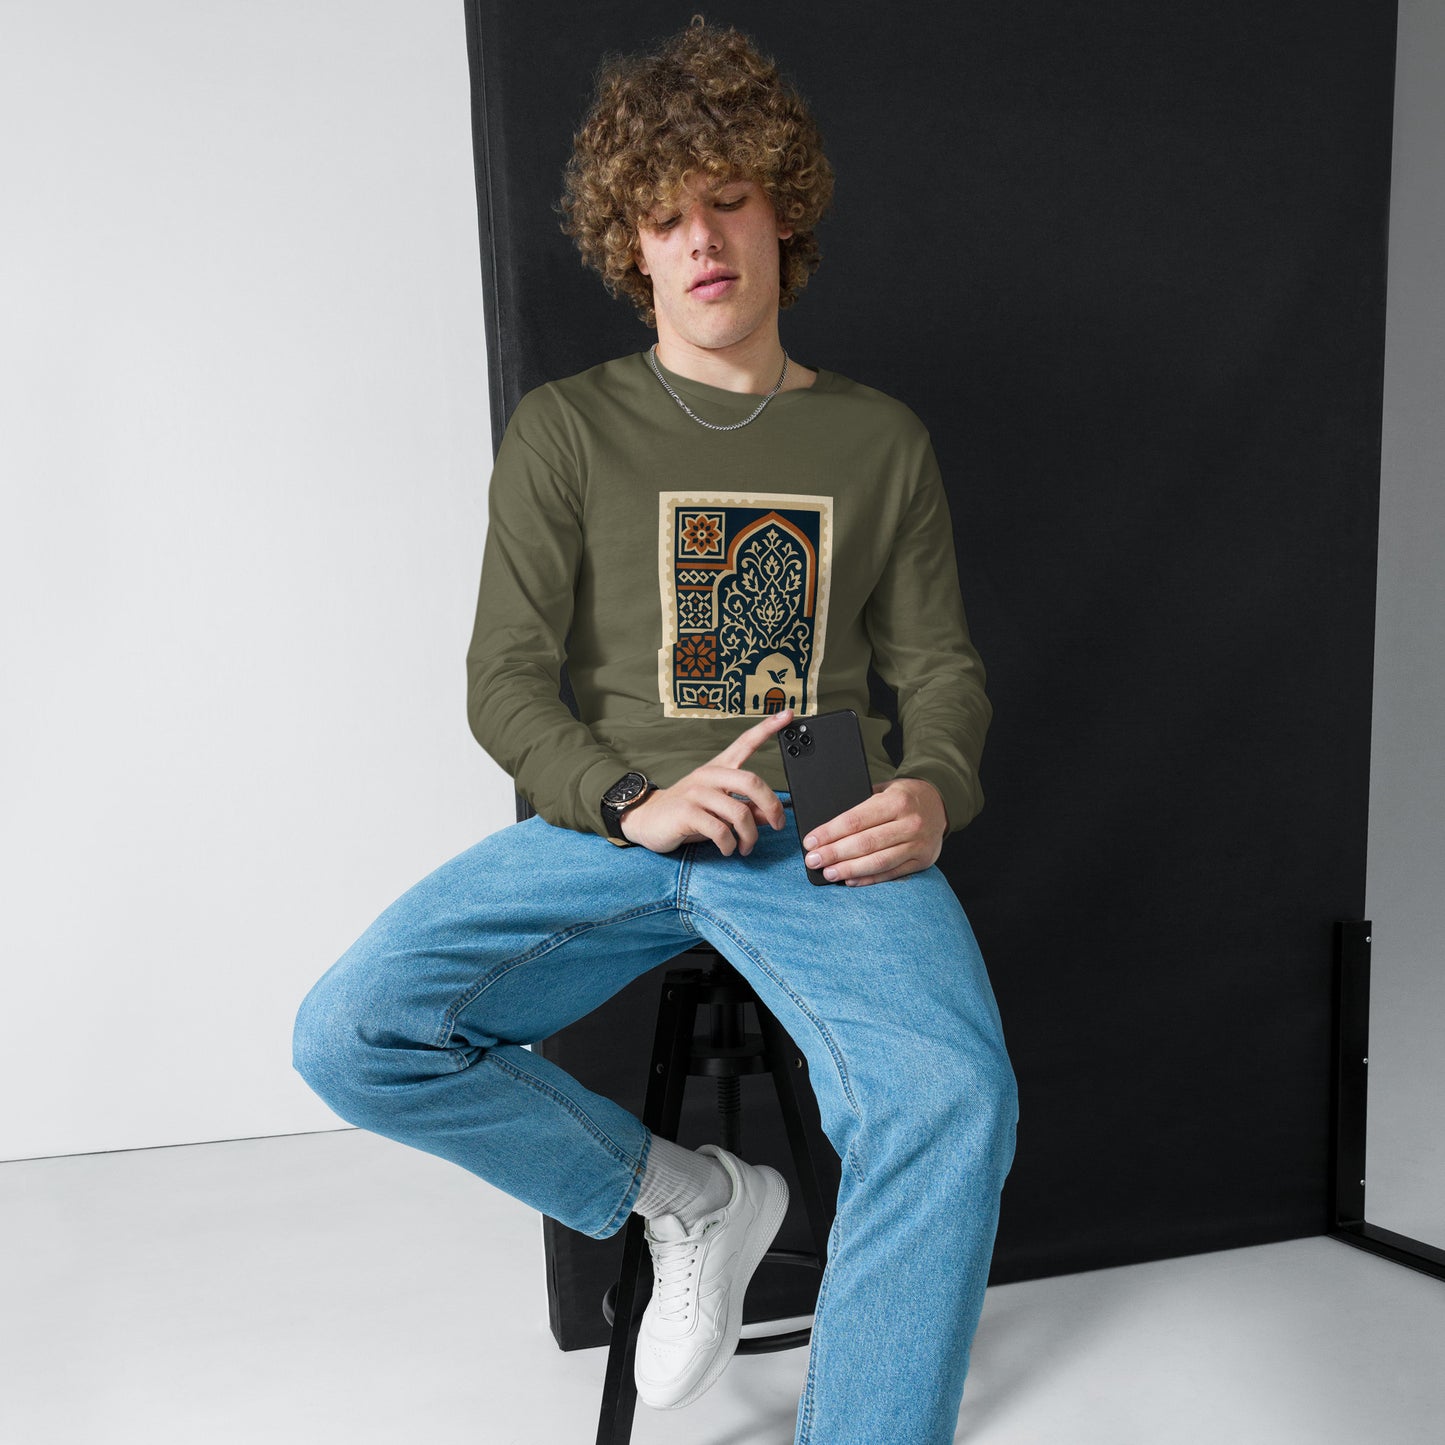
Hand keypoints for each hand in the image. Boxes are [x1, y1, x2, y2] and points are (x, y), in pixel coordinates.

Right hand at [620, 707, 793, 855]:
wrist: (647, 820)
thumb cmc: (687, 813)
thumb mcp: (719, 809)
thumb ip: (746, 809)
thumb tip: (770, 815)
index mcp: (719, 768)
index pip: (745, 742)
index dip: (767, 728)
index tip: (788, 715)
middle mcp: (709, 775)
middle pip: (752, 782)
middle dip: (772, 807)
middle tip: (777, 825)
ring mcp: (697, 793)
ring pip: (739, 813)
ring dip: (749, 836)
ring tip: (745, 846)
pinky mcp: (687, 812)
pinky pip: (720, 831)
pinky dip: (729, 845)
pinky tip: (727, 848)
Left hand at [801, 776, 947, 886]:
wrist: (940, 803)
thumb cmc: (904, 797)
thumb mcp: (885, 790)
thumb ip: (862, 806)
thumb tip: (827, 828)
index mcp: (897, 801)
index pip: (855, 820)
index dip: (829, 833)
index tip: (811, 841)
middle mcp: (910, 823)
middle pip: (865, 843)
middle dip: (834, 853)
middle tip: (813, 860)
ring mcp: (918, 844)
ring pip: (878, 862)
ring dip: (849, 870)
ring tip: (828, 873)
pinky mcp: (922, 861)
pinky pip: (891, 874)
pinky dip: (869, 879)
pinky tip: (851, 880)